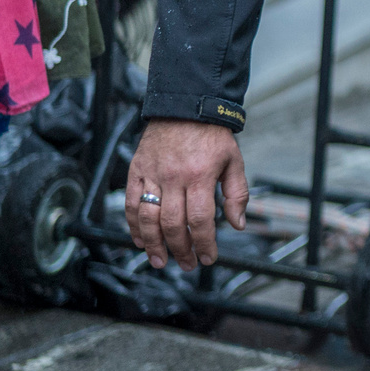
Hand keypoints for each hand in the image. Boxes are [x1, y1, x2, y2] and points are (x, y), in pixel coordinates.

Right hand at [123, 119, 248, 269]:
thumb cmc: (212, 135)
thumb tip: (237, 224)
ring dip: (153, 244)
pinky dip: (133, 225)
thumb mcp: (234, 161)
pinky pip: (131, 203)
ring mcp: (152, 175)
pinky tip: (140, 240)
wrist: (186, 106)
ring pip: (147, 218)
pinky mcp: (136, 171)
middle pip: (172, 224)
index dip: (203, 243)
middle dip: (180, 250)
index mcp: (200, 176)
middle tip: (188, 264)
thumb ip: (237, 194)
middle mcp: (173, 178)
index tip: (208, 258)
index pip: (200, 220)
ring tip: (161, 261)